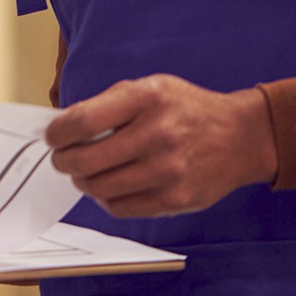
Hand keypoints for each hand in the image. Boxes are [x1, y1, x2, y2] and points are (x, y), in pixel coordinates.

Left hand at [44, 75, 277, 217]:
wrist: (242, 137)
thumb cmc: (186, 110)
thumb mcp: (150, 88)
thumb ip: (106, 103)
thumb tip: (62, 127)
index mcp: (147, 99)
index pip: (82, 121)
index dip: (57, 134)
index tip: (53, 137)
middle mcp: (159, 134)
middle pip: (85, 160)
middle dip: (63, 161)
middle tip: (63, 159)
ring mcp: (169, 170)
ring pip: (98, 188)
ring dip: (83, 182)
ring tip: (87, 173)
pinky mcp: (175, 198)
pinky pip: (119, 207)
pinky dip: (105, 199)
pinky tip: (110, 186)